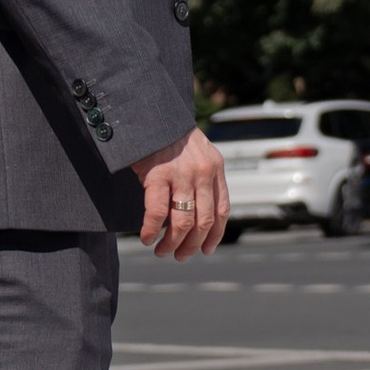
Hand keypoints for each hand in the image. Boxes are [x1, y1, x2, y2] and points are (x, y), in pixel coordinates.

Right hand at [132, 125, 229, 257]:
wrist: (152, 112)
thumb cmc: (170, 135)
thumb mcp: (197, 153)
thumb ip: (202, 177)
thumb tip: (196, 214)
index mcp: (216, 168)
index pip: (222, 210)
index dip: (215, 235)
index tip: (206, 250)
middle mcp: (203, 173)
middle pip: (204, 222)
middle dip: (192, 245)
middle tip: (179, 256)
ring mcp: (181, 174)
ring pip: (182, 222)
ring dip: (172, 244)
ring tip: (161, 252)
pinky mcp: (157, 175)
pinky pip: (157, 213)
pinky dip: (151, 231)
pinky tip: (146, 238)